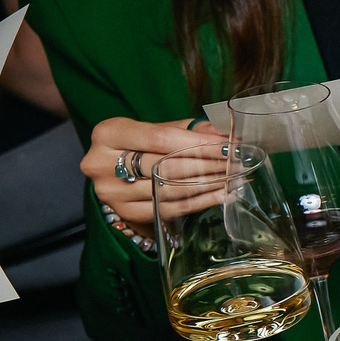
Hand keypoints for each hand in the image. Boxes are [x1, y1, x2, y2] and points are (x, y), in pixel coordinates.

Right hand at [80, 117, 225, 228]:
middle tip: (237, 162)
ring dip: (208, 184)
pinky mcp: (126, 212)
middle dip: (208, 164)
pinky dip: (200, 201)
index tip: (228, 146)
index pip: (160, 138)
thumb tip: (223, 133)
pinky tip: (222, 194)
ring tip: (234, 177)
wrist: (116, 171)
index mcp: (108, 133)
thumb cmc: (141, 144)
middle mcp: (102, 164)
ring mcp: (112, 192)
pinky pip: (170, 208)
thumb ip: (190, 129)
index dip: (198, 143)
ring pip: (169, 189)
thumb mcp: (159, 128)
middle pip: (165, 165)